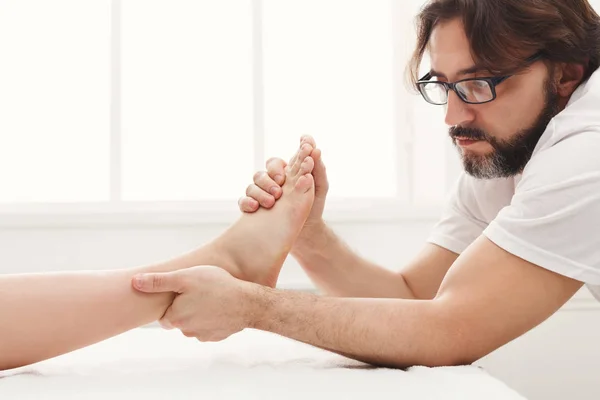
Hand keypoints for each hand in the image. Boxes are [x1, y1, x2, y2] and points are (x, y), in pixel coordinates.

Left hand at [132, 266, 256, 341]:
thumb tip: (134, 283)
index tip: (184, 291)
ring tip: (212, 298)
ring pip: (194, 324)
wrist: (248, 303)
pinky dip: (212, 319)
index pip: (165, 313)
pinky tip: (220, 307)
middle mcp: (186, 331)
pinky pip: (209, 327)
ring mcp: (203, 336)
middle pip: (179, 318)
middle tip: (199, 291)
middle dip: (186, 307)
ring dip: (199, 313)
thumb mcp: (185, 277)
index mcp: (175, 318)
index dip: (174, 300)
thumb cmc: (217, 286)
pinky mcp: (217, 336)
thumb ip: (158, 282)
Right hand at [238, 135, 328, 235]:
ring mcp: (261, 196)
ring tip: (271, 202)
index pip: (276, 163)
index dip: (277, 166)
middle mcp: (271, 184)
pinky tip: (256, 207)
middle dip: (269, 180)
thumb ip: (318, 168)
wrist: (306, 234)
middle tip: (278, 191)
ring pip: (251, 186)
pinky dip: (248, 203)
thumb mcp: (320, 187)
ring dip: (260, 192)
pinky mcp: (253, 209)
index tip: (283, 176)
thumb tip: (315, 150)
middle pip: (262, 173)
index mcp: (285, 176)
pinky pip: (243, 201)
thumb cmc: (314, 209)